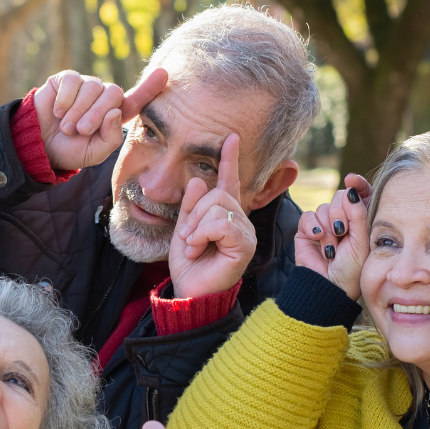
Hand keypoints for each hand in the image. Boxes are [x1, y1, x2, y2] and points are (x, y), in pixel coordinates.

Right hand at [33, 68, 167, 170]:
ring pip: (93, 88)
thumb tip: (115, 111)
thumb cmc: (71, 150)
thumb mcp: (95, 152)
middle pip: (113, 94)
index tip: (163, 73)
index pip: (137, 100)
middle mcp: (103, 97)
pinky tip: (58, 112)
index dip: (149, 87)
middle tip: (81, 131)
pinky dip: (65, 99)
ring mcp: (86, 86)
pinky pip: (73, 81)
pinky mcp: (67, 79)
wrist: (40, 145)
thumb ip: (111, 137)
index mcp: (115, 115)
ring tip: (67, 127)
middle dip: (97, 114)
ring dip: (78, 111)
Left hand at [168, 134, 256, 298]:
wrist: (190, 291)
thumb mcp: (184, 228)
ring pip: (218, 207)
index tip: (231, 138)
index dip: (229, 160)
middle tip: (188, 237)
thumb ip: (190, 205)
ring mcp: (245, 232)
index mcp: (225, 214)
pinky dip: (203, 234)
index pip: (229, 182)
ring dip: (196, 227)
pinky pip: (222, 223)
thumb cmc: (190, 264)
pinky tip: (199, 249)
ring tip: (193, 246)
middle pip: (217, 193)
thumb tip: (197, 179)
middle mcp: (240, 220)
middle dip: (195, 213)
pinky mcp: (245, 245)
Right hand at [295, 174, 370, 299]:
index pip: (360, 194)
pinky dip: (313, 226)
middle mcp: (343, 220)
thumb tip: (351, 189)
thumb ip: (358, 213)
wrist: (329, 286)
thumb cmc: (351, 268)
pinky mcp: (307, 231)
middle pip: (339, 197)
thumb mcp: (361, 240)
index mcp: (360, 221)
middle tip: (342, 232)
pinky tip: (318, 239)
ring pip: (324, 207)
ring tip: (331, 247)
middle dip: (341, 213)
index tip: (353, 180)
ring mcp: (324, 225)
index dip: (357, 185)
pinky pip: (308, 216)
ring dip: (328, 227)